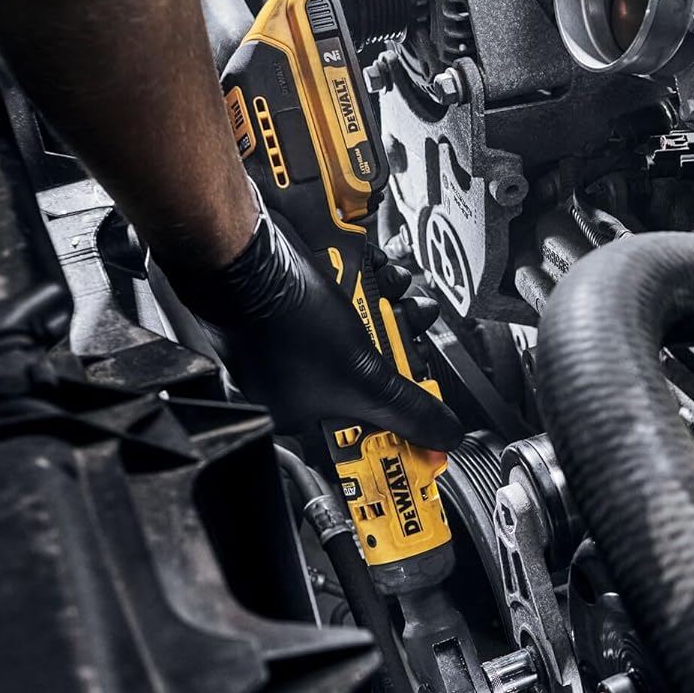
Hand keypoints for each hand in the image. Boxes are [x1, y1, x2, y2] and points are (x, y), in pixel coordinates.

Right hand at [166, 205, 462, 450]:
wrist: (248, 254)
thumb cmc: (284, 321)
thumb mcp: (365, 376)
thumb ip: (408, 409)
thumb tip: (445, 436)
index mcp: (303, 417)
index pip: (364, 438)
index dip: (401, 430)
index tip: (431, 423)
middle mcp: (300, 384)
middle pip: (375, 380)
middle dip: (406, 350)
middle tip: (414, 337)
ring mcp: (304, 341)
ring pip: (371, 333)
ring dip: (396, 309)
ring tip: (398, 293)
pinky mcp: (308, 304)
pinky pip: (355, 300)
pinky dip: (375, 284)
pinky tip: (379, 272)